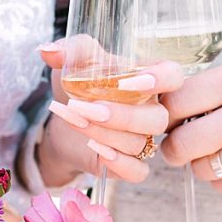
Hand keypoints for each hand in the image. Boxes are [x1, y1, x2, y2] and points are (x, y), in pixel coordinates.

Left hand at [36, 40, 183, 183]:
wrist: (64, 119)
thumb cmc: (78, 86)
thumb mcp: (75, 63)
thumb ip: (70, 52)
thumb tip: (48, 51)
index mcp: (148, 80)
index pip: (173, 76)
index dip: (160, 79)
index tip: (130, 82)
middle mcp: (152, 110)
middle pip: (158, 118)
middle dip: (122, 116)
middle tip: (86, 108)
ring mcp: (144, 138)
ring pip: (140, 143)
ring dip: (105, 134)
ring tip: (75, 120)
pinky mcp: (131, 163)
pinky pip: (138, 171)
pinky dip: (119, 164)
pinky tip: (97, 150)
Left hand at [161, 56, 221, 195]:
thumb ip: (217, 83)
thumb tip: (170, 103)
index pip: (179, 100)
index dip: (167, 109)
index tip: (171, 114)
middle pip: (181, 142)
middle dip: (174, 144)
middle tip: (180, 139)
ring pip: (199, 168)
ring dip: (200, 161)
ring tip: (217, 147)